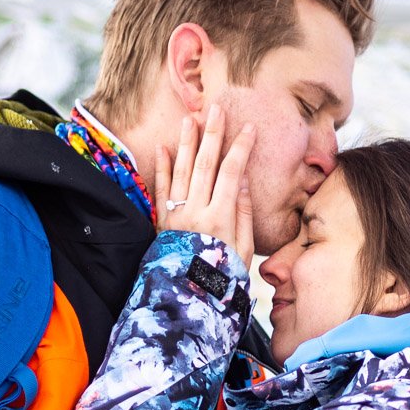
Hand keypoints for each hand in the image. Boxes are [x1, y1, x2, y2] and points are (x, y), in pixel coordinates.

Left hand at [155, 104, 255, 265]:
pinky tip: (163, 148)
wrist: (187, 300)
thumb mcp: (243, 250)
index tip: (249, 128)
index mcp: (220, 218)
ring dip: (186, 143)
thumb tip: (245, 180)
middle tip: (216, 108)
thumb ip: (243, 214)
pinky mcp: (161, 222)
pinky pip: (160, 190)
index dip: (240, 148)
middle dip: (212, 134)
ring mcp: (176, 216)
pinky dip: (161, 168)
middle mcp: (195, 212)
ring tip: (190, 119)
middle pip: (205, 164)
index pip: (232, 173)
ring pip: (181, 171)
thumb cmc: (222, 277)